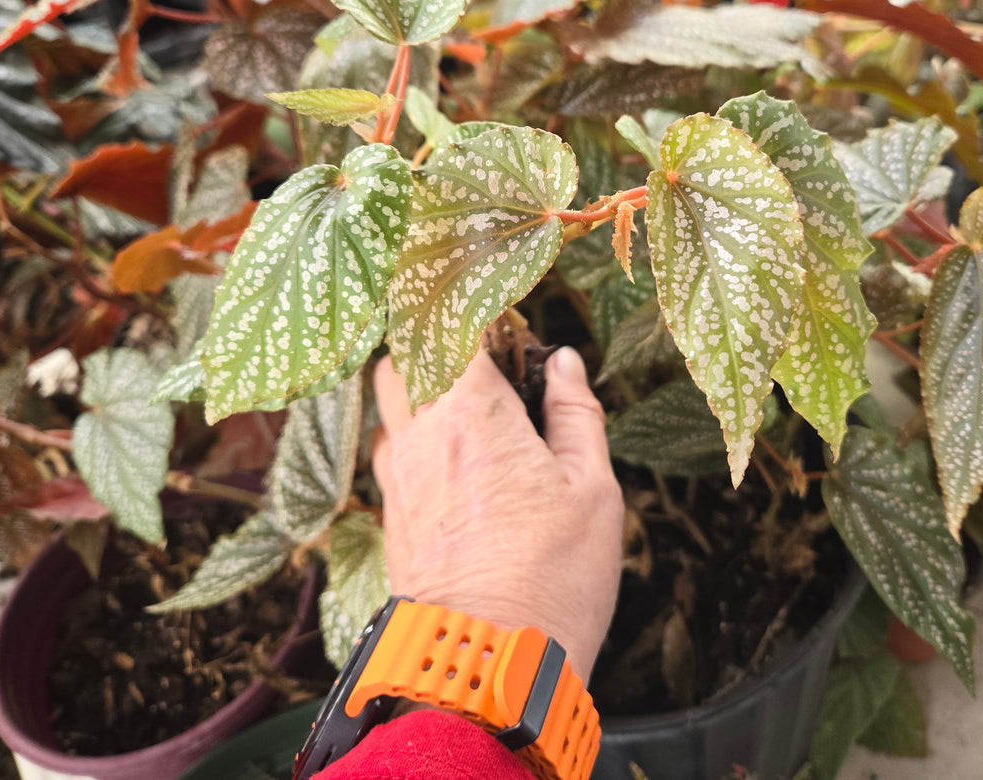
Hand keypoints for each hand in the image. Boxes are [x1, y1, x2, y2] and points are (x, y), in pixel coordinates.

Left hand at [372, 347, 622, 681]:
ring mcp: (397, 478)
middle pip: (402, 357)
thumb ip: (575, 415)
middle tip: (491, 371)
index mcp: (472, 412)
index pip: (452, 326)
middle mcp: (420, 435)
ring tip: (475, 421)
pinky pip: (392, 456)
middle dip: (437, 349)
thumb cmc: (553, 577)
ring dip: (422, 396)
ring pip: (390, 407)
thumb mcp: (592, 489)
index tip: (512, 327)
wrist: (488, 667)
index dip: (480, 316)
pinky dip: (416, 444)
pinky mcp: (390, 519)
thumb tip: (562, 363)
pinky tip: (458, 470)